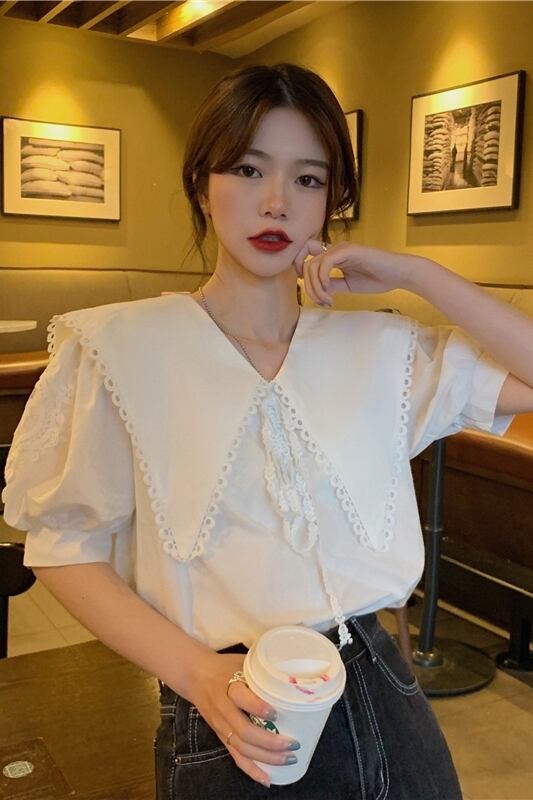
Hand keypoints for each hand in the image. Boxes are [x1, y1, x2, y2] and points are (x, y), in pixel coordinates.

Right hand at [186, 651, 299, 787]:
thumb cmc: (224, 666)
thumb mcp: (241, 661)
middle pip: (244, 731)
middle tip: (293, 743)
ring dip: (266, 757)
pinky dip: (251, 770)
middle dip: (270, 742)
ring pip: (242, 747)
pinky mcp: (221, 736)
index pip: (242, 699)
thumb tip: (293, 673)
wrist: (195, 675)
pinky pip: (236, 756)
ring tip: (288, 759)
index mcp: (228, 685)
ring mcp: (221, 725)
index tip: (276, 713)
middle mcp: (223, 708)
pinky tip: (267, 779)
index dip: (259, 708)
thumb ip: (262, 669)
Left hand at [293, 238, 422, 304]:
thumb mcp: (347, 285)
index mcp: (334, 255)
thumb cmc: (377, 278)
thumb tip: (317, 290)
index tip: (310, 290)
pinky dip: (323, 279)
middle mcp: (335, 249)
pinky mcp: (349, 251)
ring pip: (313, 265)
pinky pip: (325, 263)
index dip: (300, 271)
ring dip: (316, 287)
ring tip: (327, 300)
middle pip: (306, 264)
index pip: (306, 255)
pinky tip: (330, 291)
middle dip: (309, 287)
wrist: (398, 274)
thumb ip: (331, 285)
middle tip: (321, 302)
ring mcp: (341, 248)